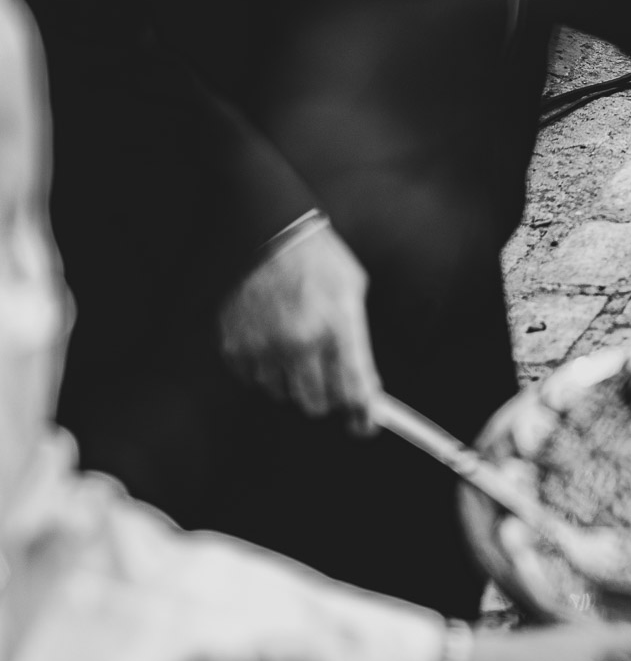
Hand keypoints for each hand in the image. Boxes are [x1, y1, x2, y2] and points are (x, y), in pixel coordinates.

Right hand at [219, 223, 382, 433]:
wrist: (269, 234)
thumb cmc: (319, 260)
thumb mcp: (353, 291)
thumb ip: (357, 341)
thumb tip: (364, 386)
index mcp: (336, 326)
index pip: (353, 389)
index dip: (362, 415)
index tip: (364, 426)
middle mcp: (299, 342)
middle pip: (316, 403)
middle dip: (327, 397)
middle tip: (329, 381)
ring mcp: (264, 346)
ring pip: (283, 393)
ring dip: (293, 380)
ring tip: (297, 346)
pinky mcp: (235, 346)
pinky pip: (254, 378)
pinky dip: (265, 368)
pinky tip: (272, 340)